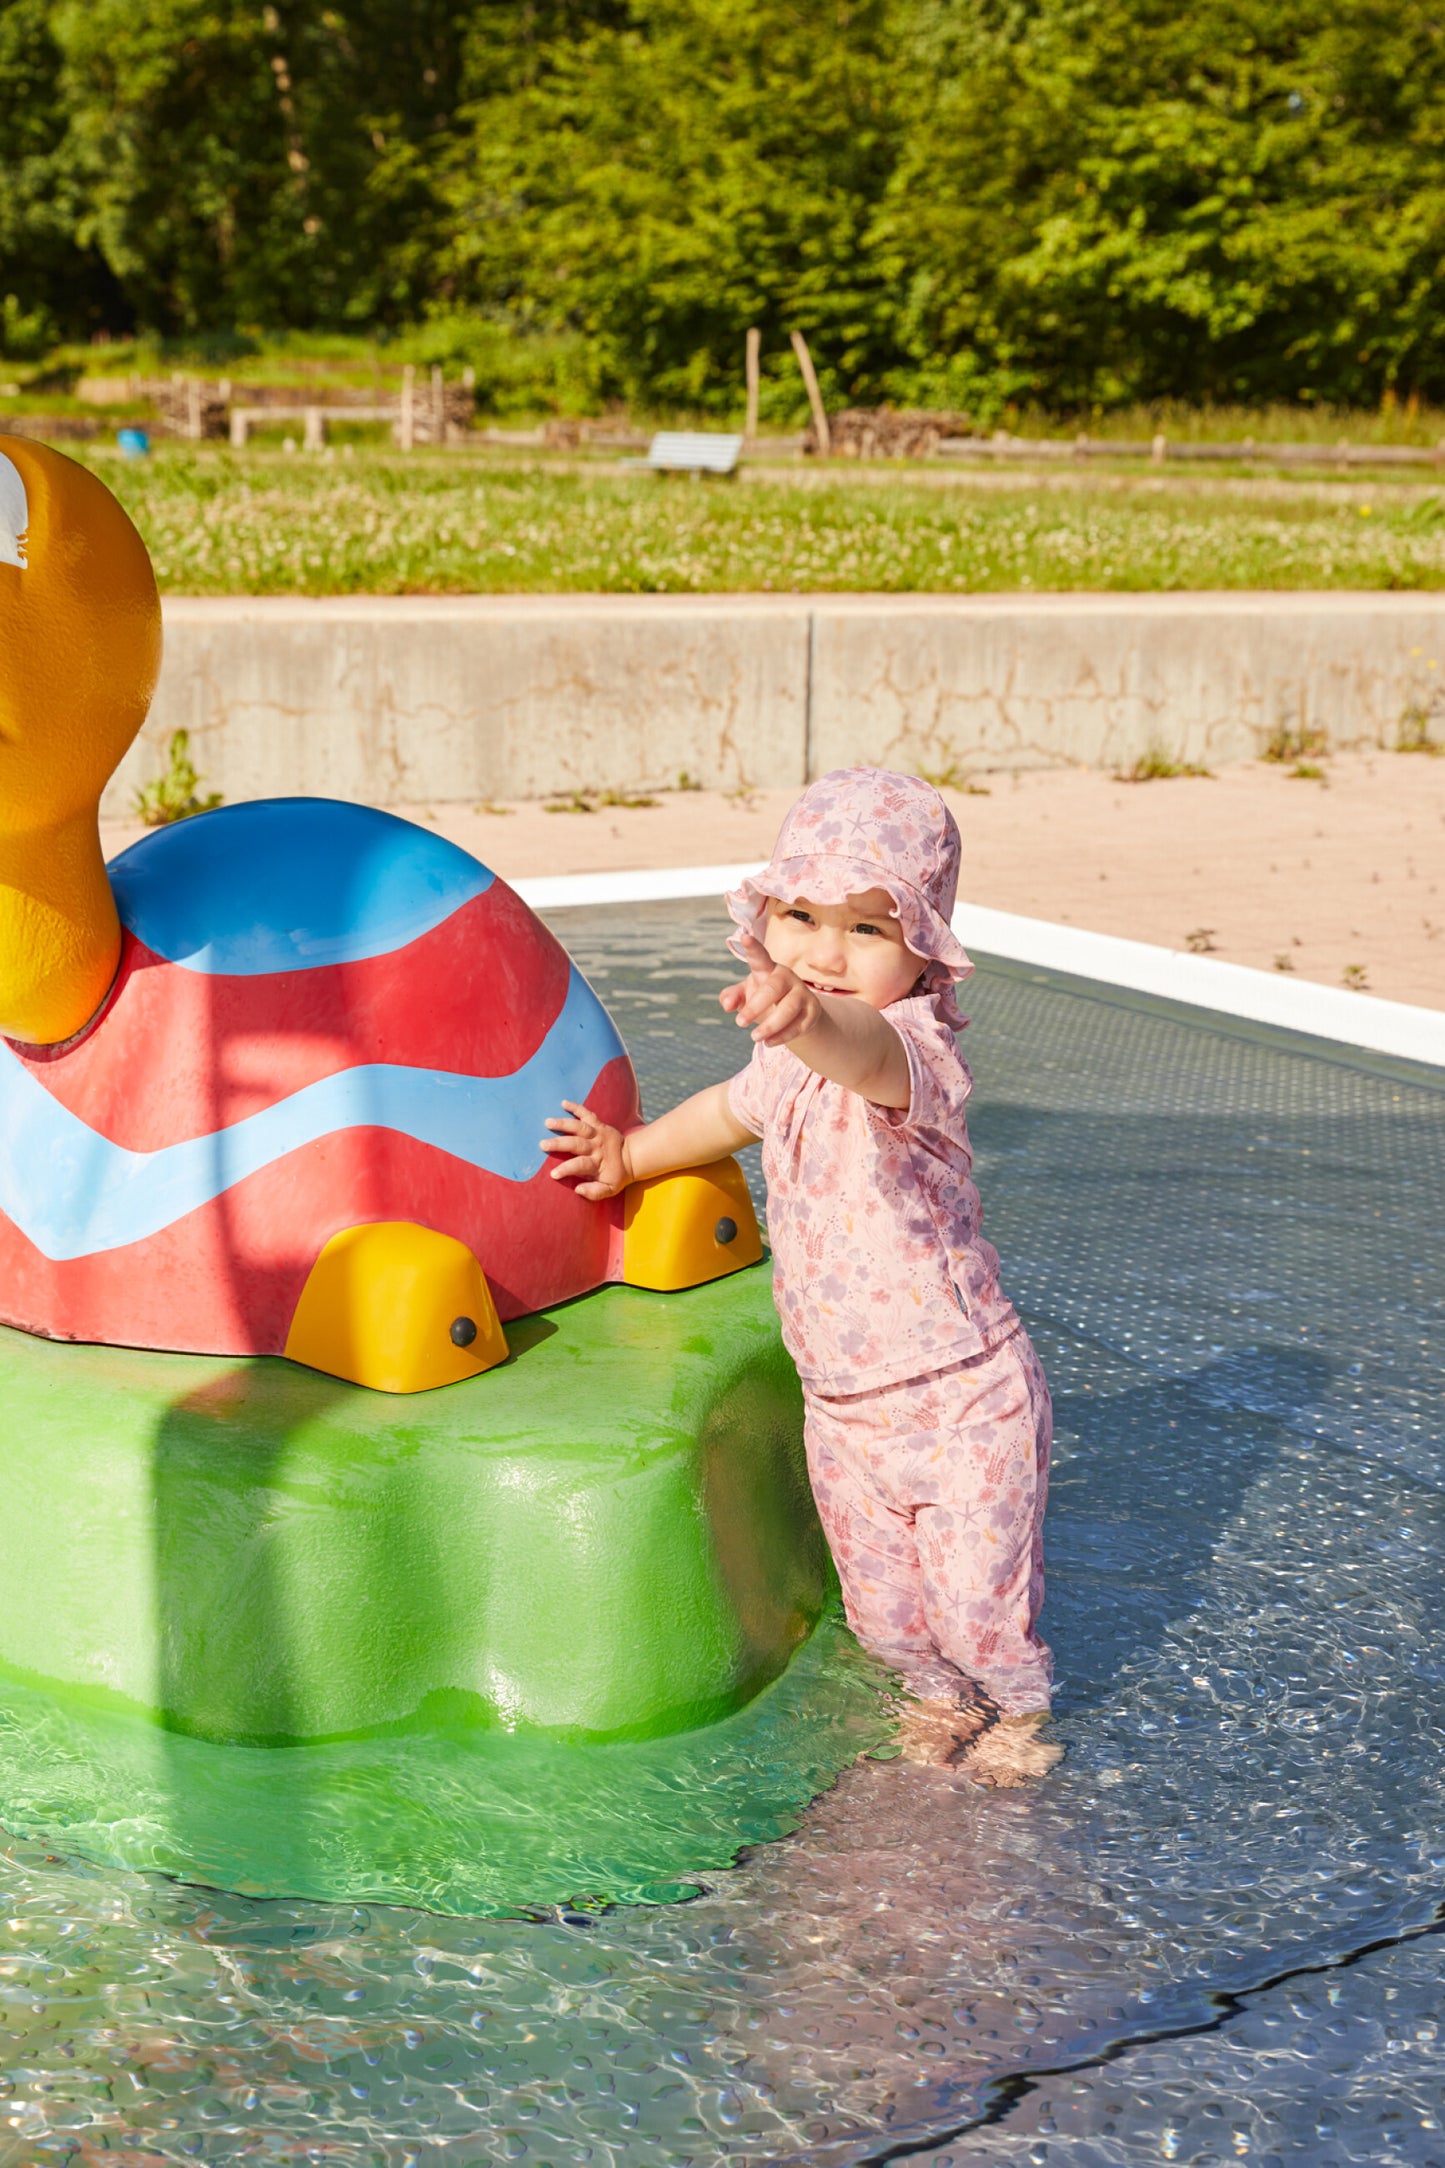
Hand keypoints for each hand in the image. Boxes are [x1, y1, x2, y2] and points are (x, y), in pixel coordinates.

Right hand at [540, 1100, 631, 1198]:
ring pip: (579, 1127)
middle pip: (576, 1144)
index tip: (553, 1174)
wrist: (632, 1157)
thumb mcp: (610, 1189)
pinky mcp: (599, 1124)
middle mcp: (596, 1147)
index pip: (579, 1165)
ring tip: (548, 1122)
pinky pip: (587, 1114)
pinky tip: (564, 1103)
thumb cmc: (616, 1175)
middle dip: (559, 1143)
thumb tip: (578, 1189)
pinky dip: (576, 1107)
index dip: (566, 1169)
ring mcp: (597, 1134)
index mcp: (597, 1163)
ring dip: (563, 1124)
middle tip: (542, 1144)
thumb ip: (595, 1192)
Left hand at [719, 930, 821, 1047]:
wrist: (796, 1015)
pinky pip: (799, 1025)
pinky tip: (768, 1042)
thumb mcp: (746, 996)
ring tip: (754, 1036)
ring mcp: (801, 994)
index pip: (760, 957)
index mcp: (768, 969)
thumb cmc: (765, 999)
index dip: (753, 948)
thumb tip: (726, 1005)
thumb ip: (732, 996)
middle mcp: (786, 978)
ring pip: (789, 1008)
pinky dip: (782, 1036)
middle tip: (739, 1023)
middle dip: (756, 1006)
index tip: (744, 937)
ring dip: (771, 1025)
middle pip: (773, 988)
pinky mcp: (812, 1012)